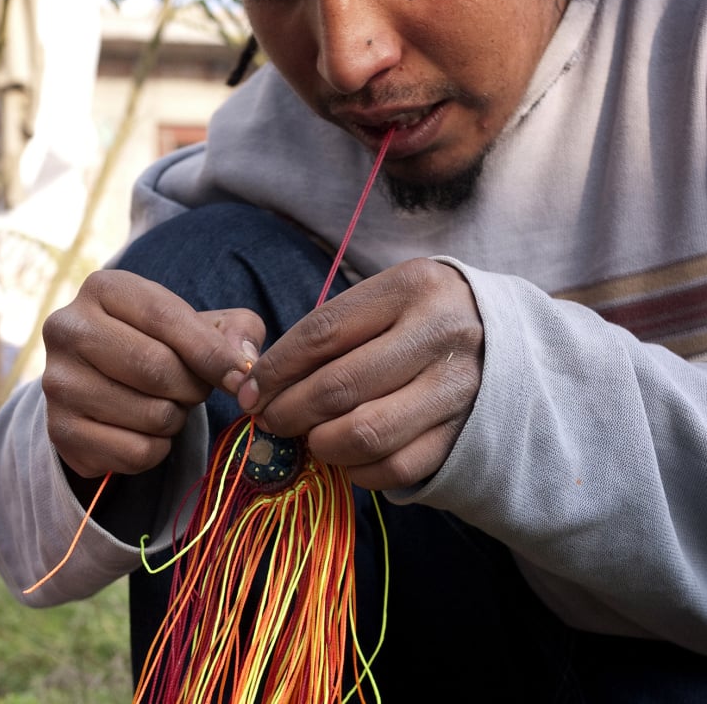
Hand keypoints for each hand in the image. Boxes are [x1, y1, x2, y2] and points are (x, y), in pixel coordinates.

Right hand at [41, 269, 264, 477]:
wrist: (109, 382)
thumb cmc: (167, 345)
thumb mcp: (207, 324)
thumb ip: (238, 332)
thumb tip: (242, 364)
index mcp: (103, 288)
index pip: (165, 318)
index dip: (211, 352)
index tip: (241, 376)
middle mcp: (67, 329)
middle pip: (155, 368)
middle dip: (193, 387)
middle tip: (197, 390)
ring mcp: (56, 382)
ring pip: (150, 414)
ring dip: (176, 418)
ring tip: (166, 403)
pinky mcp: (59, 431)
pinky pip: (135, 452)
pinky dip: (157, 448)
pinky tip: (146, 430)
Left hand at [237, 258, 482, 490]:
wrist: (508, 338)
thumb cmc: (425, 316)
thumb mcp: (386, 300)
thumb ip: (332, 331)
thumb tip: (260, 381)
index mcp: (411, 287)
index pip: (323, 333)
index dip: (276, 369)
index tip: (249, 391)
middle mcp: (440, 332)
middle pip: (339, 386)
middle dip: (288, 412)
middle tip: (271, 420)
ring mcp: (459, 387)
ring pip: (365, 433)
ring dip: (321, 445)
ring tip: (309, 438)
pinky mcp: (466, 433)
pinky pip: (396, 466)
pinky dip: (358, 470)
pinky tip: (348, 457)